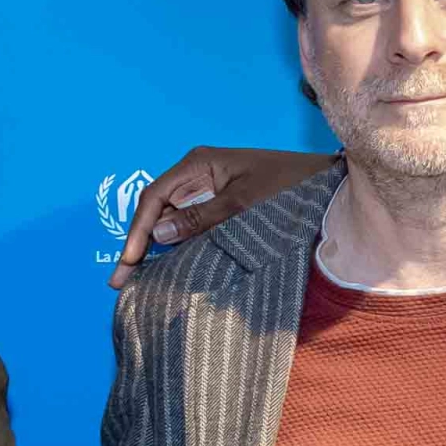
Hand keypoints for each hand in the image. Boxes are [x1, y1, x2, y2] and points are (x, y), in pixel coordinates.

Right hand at [108, 148, 337, 289]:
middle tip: (120, 281)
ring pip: (170, 220)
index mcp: (198, 165)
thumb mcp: (244, 204)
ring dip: (153, 247)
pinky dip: (176, 246)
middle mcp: (197, 174)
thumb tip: (158, 235)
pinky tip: (166, 267)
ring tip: (136, 280)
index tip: (129, 262)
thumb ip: (202, 218)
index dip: (138, 231)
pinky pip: (189, 225)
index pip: (155, 198)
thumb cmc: (289, 186)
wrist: (325, 181)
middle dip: (137, 244)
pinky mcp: (220, 205)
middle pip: (156, 209)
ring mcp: (208, 189)